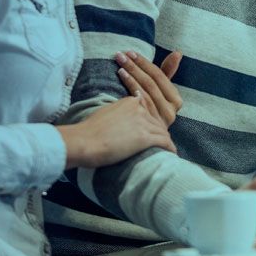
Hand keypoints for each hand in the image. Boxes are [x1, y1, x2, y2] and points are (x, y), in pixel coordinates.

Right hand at [57, 96, 174, 168]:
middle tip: (163, 142)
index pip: (147, 110)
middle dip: (159, 132)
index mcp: (129, 102)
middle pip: (156, 121)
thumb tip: (119, 121)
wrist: (84, 141)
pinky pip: (164, 142)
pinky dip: (170, 148)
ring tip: (167, 149)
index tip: (151, 130)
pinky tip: (171, 154)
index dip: (150, 122)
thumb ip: (117, 113)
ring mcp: (143, 123)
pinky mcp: (145, 137)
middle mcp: (138, 109)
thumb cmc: (88, 132)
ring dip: (165, 141)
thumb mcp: (104, 113)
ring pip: (162, 131)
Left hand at [115, 50, 183, 124]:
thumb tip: (178, 52)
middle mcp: (171, 112)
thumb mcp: (159, 90)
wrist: (136, 137)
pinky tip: (122, 77)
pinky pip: (138, 102)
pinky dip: (130, 87)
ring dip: (131, 75)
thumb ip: (167, 72)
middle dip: (135, 66)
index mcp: (176, 101)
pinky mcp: (148, 127)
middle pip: (151, 83)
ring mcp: (159, 121)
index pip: (160, 76)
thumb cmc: (148, 108)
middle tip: (121, 55)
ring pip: (145, 92)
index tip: (131, 52)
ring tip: (120, 64)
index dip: (145, 63)